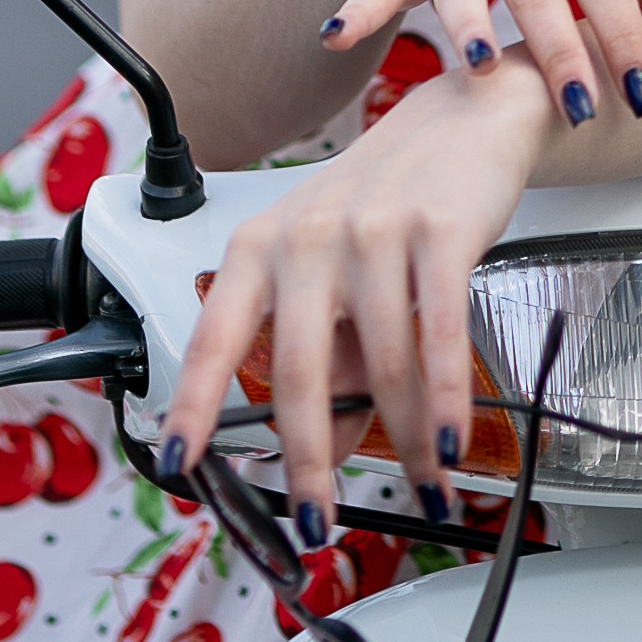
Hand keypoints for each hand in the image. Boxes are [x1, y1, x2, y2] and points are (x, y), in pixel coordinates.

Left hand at [155, 58, 554, 534]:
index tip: (177, 463)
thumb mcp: (340, 282)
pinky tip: (448, 442)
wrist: (463, 119)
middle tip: (314, 523)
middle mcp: (304, 236)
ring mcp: (370, 230)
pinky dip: (443, 401)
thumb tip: (322, 458)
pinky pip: (438, 334)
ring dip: (405, 443)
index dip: (191, 405)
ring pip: (381, 365)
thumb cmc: (390, 204)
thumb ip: (330, 368)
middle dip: (306, 460)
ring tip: (424, 487)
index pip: (213, 337)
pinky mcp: (437, 230)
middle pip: (297, 369)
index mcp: (260, 248)